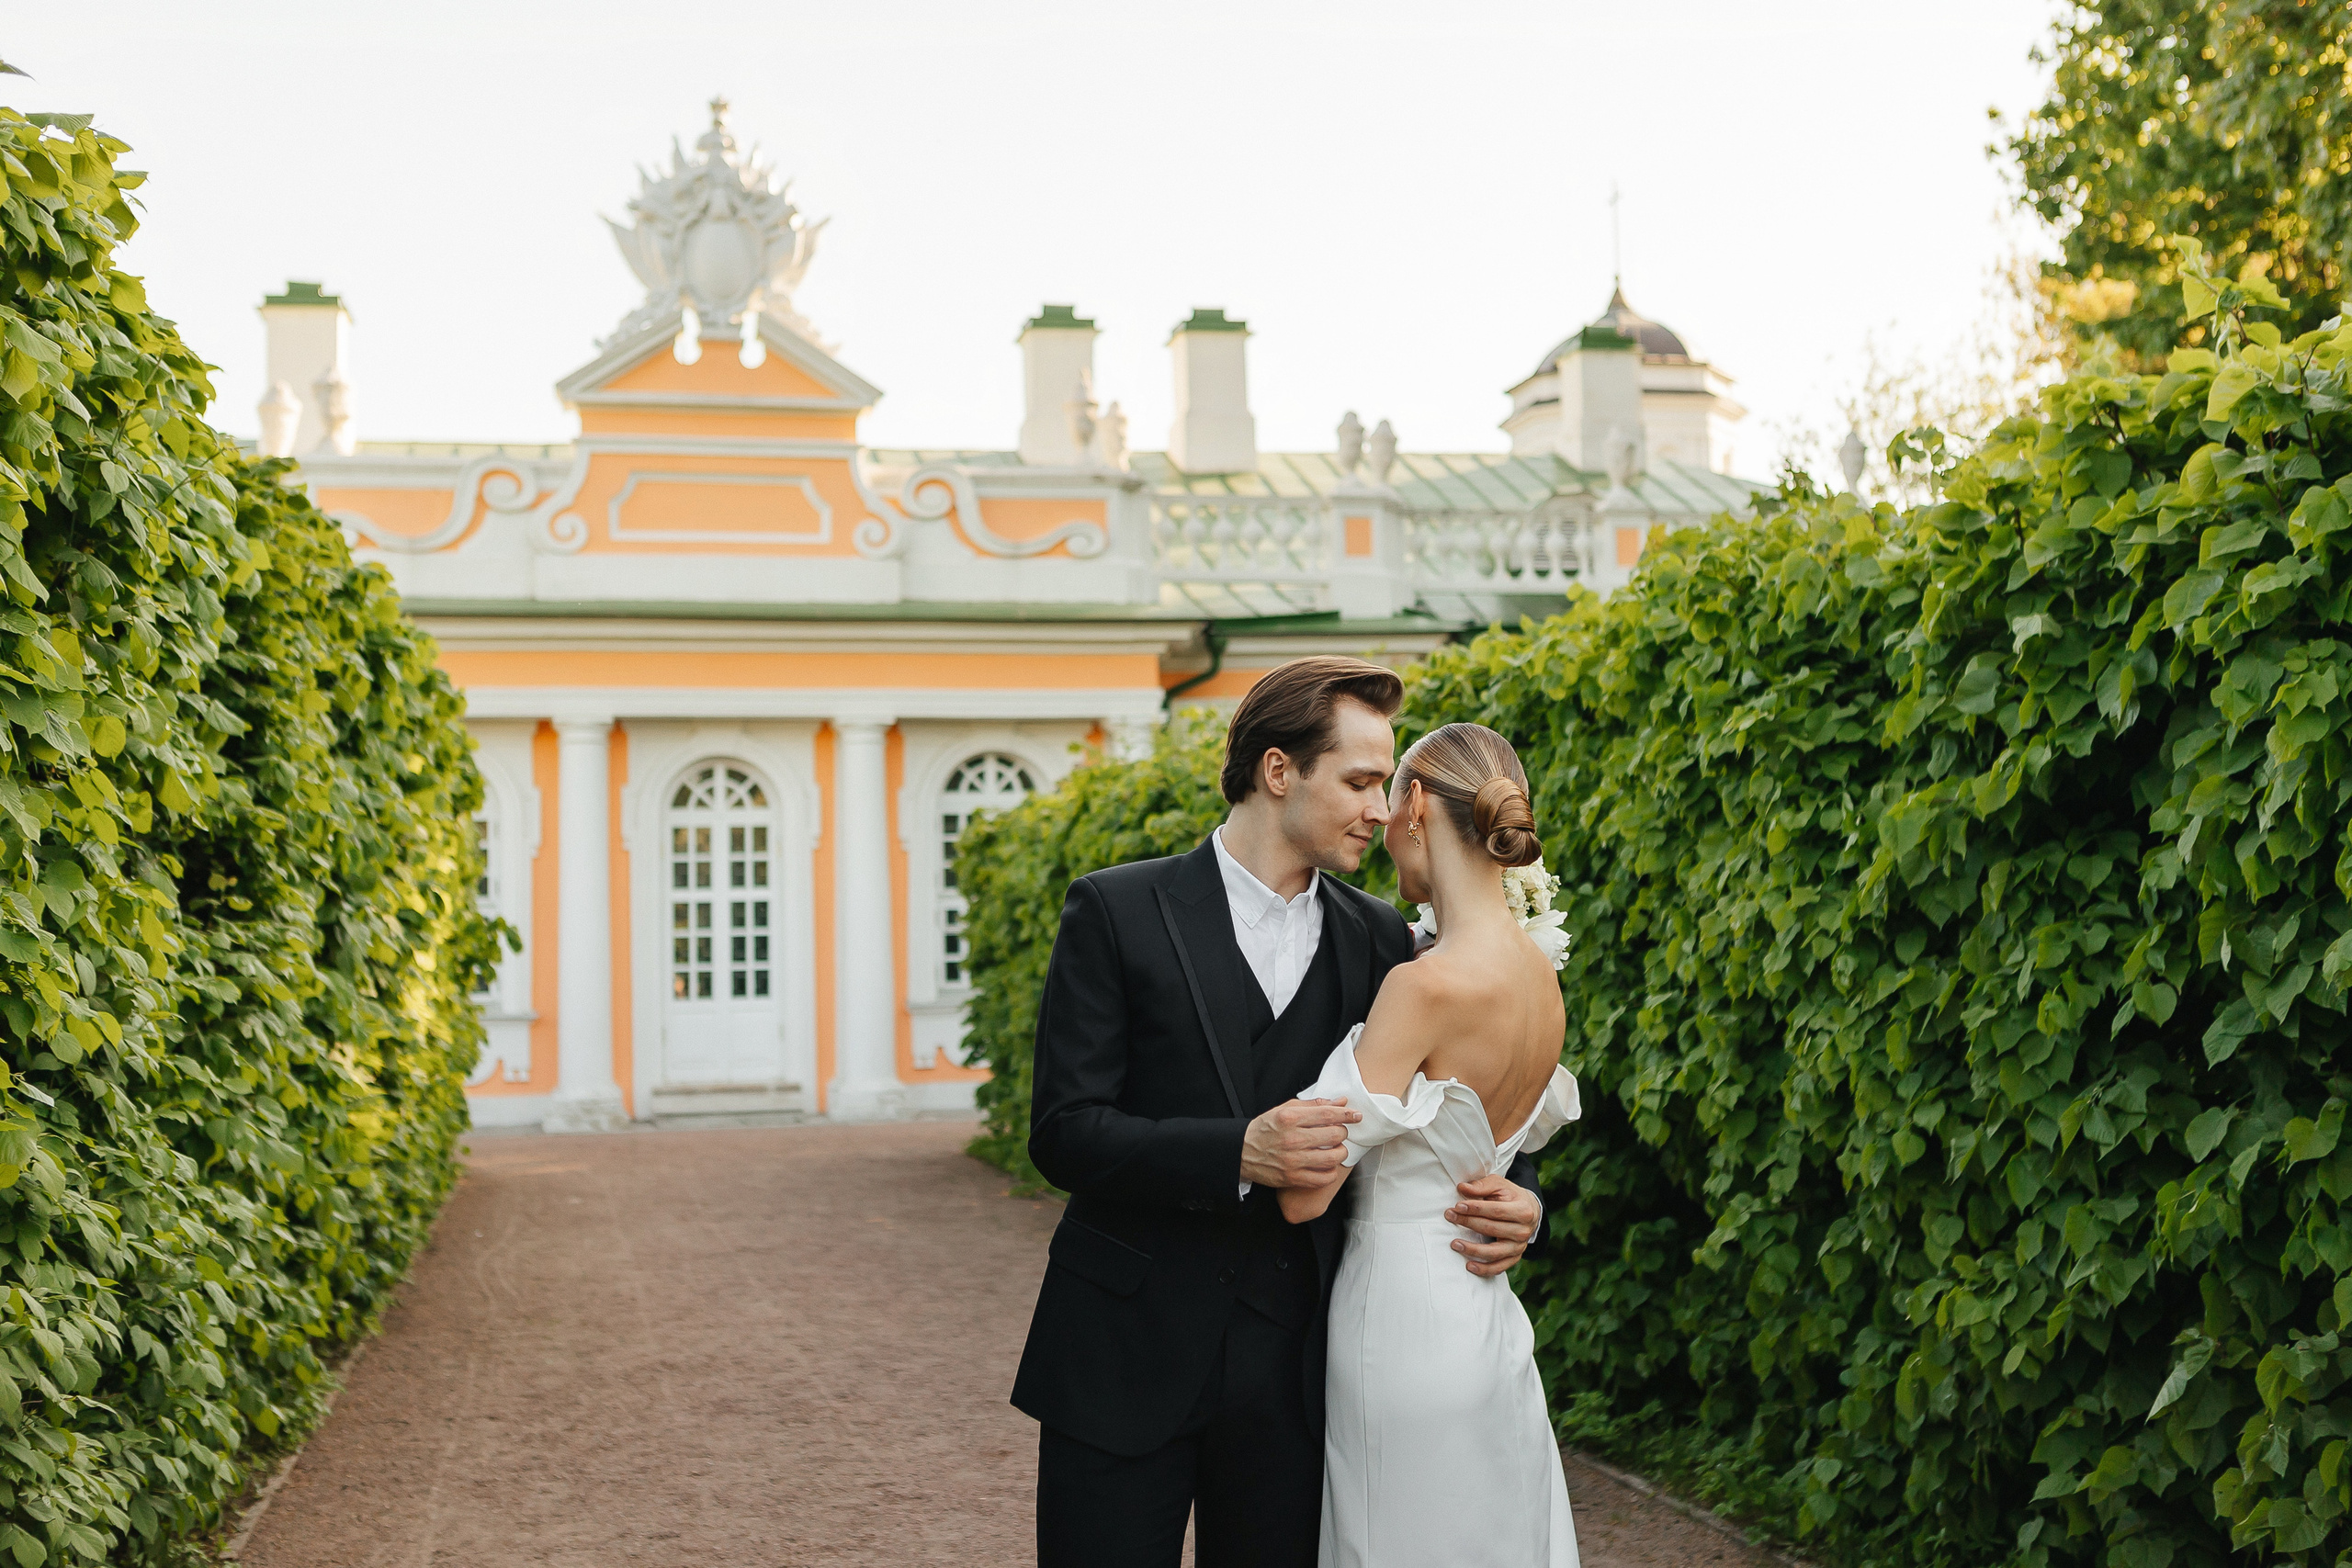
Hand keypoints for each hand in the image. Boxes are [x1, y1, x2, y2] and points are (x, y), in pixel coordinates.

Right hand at [1240, 1098, 1360, 1188]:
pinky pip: (1324, 1178)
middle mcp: (1292, 1138)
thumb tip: (1341, 1102)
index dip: (1347, 1114)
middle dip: (1342, 1133)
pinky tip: (1327, 1165)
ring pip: (1333, 1157)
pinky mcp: (1292, 1178)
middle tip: (1338, 1133)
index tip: (1356, 1116)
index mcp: (1290, 1117)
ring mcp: (1293, 1160)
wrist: (1242, 1152)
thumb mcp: (1285, 1109)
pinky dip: (1331, 1172)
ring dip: (1340, 1152)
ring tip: (1335, 1149)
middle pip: (1335, 1135)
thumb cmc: (1266, 1129)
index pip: (1327, 1113)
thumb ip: (1314, 1105)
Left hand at [1446, 1174, 1538, 1277]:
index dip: (1476, 1209)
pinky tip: (1469, 1266)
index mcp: (1523, 1210)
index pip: (1496, 1211)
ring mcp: (1519, 1247)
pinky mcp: (1514, 1257)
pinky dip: (1484, 1269)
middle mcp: (1523, 1231)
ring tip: (1454, 1244)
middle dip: (1468, 1223)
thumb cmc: (1510, 1196)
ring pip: (1494, 1252)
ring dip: (1473, 1249)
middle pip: (1492, 1229)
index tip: (1457, 1206)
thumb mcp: (1499, 1185)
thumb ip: (1482, 1186)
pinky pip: (1499, 1267)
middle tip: (1450, 1216)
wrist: (1529, 1211)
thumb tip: (1462, 1188)